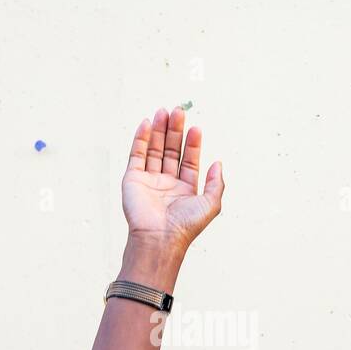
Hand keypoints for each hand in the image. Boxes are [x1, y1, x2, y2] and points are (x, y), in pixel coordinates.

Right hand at [122, 106, 223, 250]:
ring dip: (159, 130)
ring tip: (164, 112)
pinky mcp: (133, 178)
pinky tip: (147, 123)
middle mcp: (168, 183)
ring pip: (155, 149)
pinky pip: (137, 154)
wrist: (160, 237)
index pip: (190, 161)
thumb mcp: (211, 204)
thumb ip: (216, 183)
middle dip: (175, 131)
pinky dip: (141, 138)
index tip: (196, 128)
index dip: (193, 144)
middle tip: (178, 111)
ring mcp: (150, 180)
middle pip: (171, 151)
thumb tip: (218, 163)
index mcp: (186, 190)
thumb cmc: (186, 225)